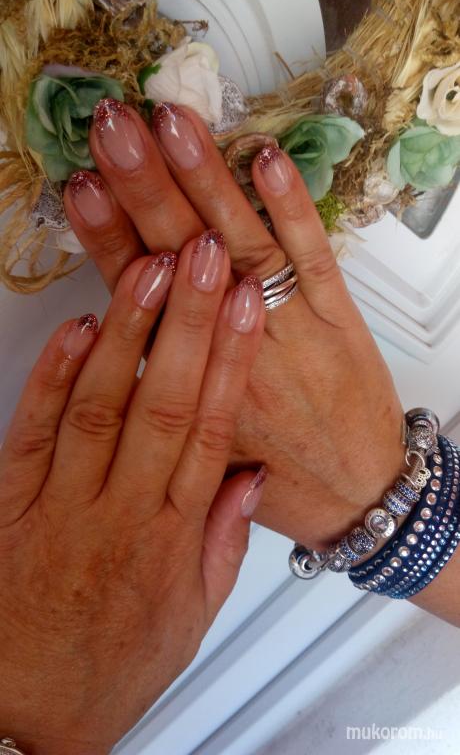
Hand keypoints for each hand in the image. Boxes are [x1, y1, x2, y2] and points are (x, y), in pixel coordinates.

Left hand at [0, 237, 264, 753]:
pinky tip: (76, 329)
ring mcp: (62, 504)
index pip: (210, 430)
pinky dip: (54, 376)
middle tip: (203, 259)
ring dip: (127, 334)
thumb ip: (223, 541)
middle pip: (162, 402)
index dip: (231, 361)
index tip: (245, 308)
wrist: (26, 715)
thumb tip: (247, 477)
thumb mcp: (191, 617)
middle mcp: (120, 512)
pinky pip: (33, 431)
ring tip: (149, 273)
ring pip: (101, 405)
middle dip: (187, 322)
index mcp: (171, 537)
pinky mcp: (11, 504)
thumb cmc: (109, 665)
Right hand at [65, 99, 403, 549]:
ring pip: (243, 246)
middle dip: (146, 188)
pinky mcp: (337, 321)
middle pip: (181, 258)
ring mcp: (288, 330)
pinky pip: (312, 257)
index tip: (83, 188)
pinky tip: (265, 161)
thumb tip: (117, 348)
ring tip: (174, 125)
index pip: (137, 299)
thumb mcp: (197, 456)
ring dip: (208, 182)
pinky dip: (291, 207)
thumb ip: (157, 402)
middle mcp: (232, 351)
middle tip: (116, 129)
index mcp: (189, 385)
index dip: (108, 239)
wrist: (357, 500)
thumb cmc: (277, 479)